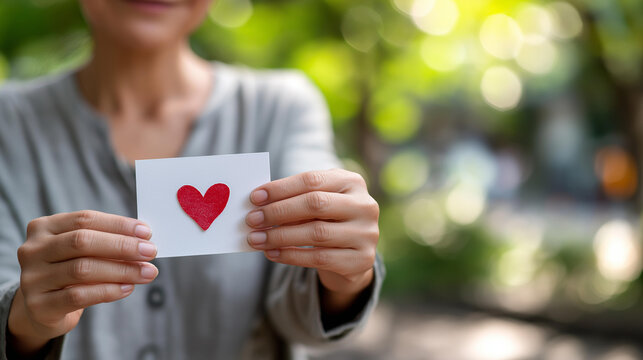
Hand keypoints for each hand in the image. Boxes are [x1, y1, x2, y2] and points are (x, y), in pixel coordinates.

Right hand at [9, 211, 157, 355]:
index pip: (85, 219)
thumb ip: (105, 242)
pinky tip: (127, 288)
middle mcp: (33, 250)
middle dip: (122, 246)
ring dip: (122, 270)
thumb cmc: (69, 272)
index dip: (118, 225)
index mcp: (44, 227)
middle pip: (82, 241)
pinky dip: (108, 291)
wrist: (40, 310)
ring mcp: (32, 278)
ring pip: (83, 269)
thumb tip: (143, 240)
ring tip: (147, 273)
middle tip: (151, 252)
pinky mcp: (39, 305)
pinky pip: (79, 296)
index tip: (146, 232)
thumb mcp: (80, 252)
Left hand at [246, 169, 378, 312]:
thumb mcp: (318, 203)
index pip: (312, 180)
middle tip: (252, 219)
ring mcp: (367, 234)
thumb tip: (258, 204)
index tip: (255, 197)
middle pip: (316, 204)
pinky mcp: (362, 260)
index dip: (281, 188)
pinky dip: (291, 255)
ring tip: (256, 238)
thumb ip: (295, 199)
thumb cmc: (328, 221)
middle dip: (279, 211)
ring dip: (280, 236)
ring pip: (317, 233)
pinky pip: (319, 258)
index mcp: (353, 182)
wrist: (353, 255)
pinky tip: (272, 253)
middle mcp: (364, 205)